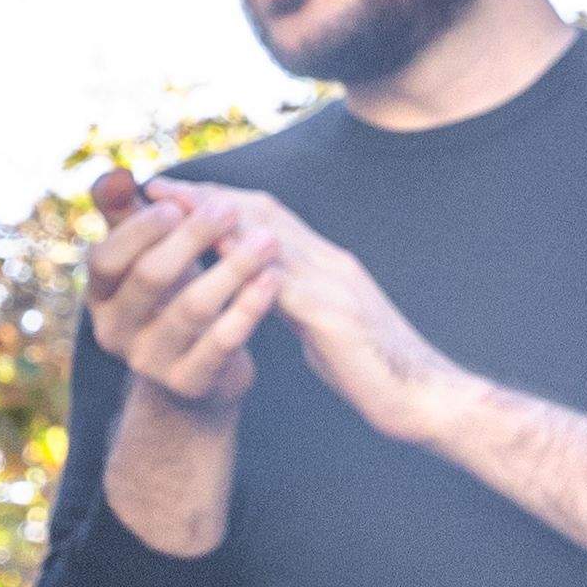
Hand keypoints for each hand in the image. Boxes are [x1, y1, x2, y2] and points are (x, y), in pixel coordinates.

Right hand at [80, 176, 269, 414]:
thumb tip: (116, 172)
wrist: (195, 374)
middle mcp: (115, 331)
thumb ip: (126, 215)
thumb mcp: (144, 257)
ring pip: (193, 308)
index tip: (176, 203)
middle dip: (191, 238)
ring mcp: (151, 361)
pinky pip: (223, 342)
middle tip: (229, 209)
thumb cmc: (168, 297)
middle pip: (150, 278)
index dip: (138, 230)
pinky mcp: (190, 383)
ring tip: (267, 240)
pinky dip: (249, 307)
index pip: (105, 258)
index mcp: (99, 296)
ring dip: (232, 268)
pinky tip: (273, 279)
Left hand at [158, 184, 470, 447]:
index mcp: (326, 265)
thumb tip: (264, 294)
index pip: (267, 218)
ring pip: (270, 238)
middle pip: (263, 214)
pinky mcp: (335, 318)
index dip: (220, 202)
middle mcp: (330, 264)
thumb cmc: (373, 371)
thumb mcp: (322, 328)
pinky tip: (212, 259)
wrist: (428, 400)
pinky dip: (246, 266)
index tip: (175, 193)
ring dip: (217, 218)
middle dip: (208, 197)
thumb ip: (294, 304)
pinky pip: (284, 286)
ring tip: (173, 206)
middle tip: (158, 185)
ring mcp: (335, 286)